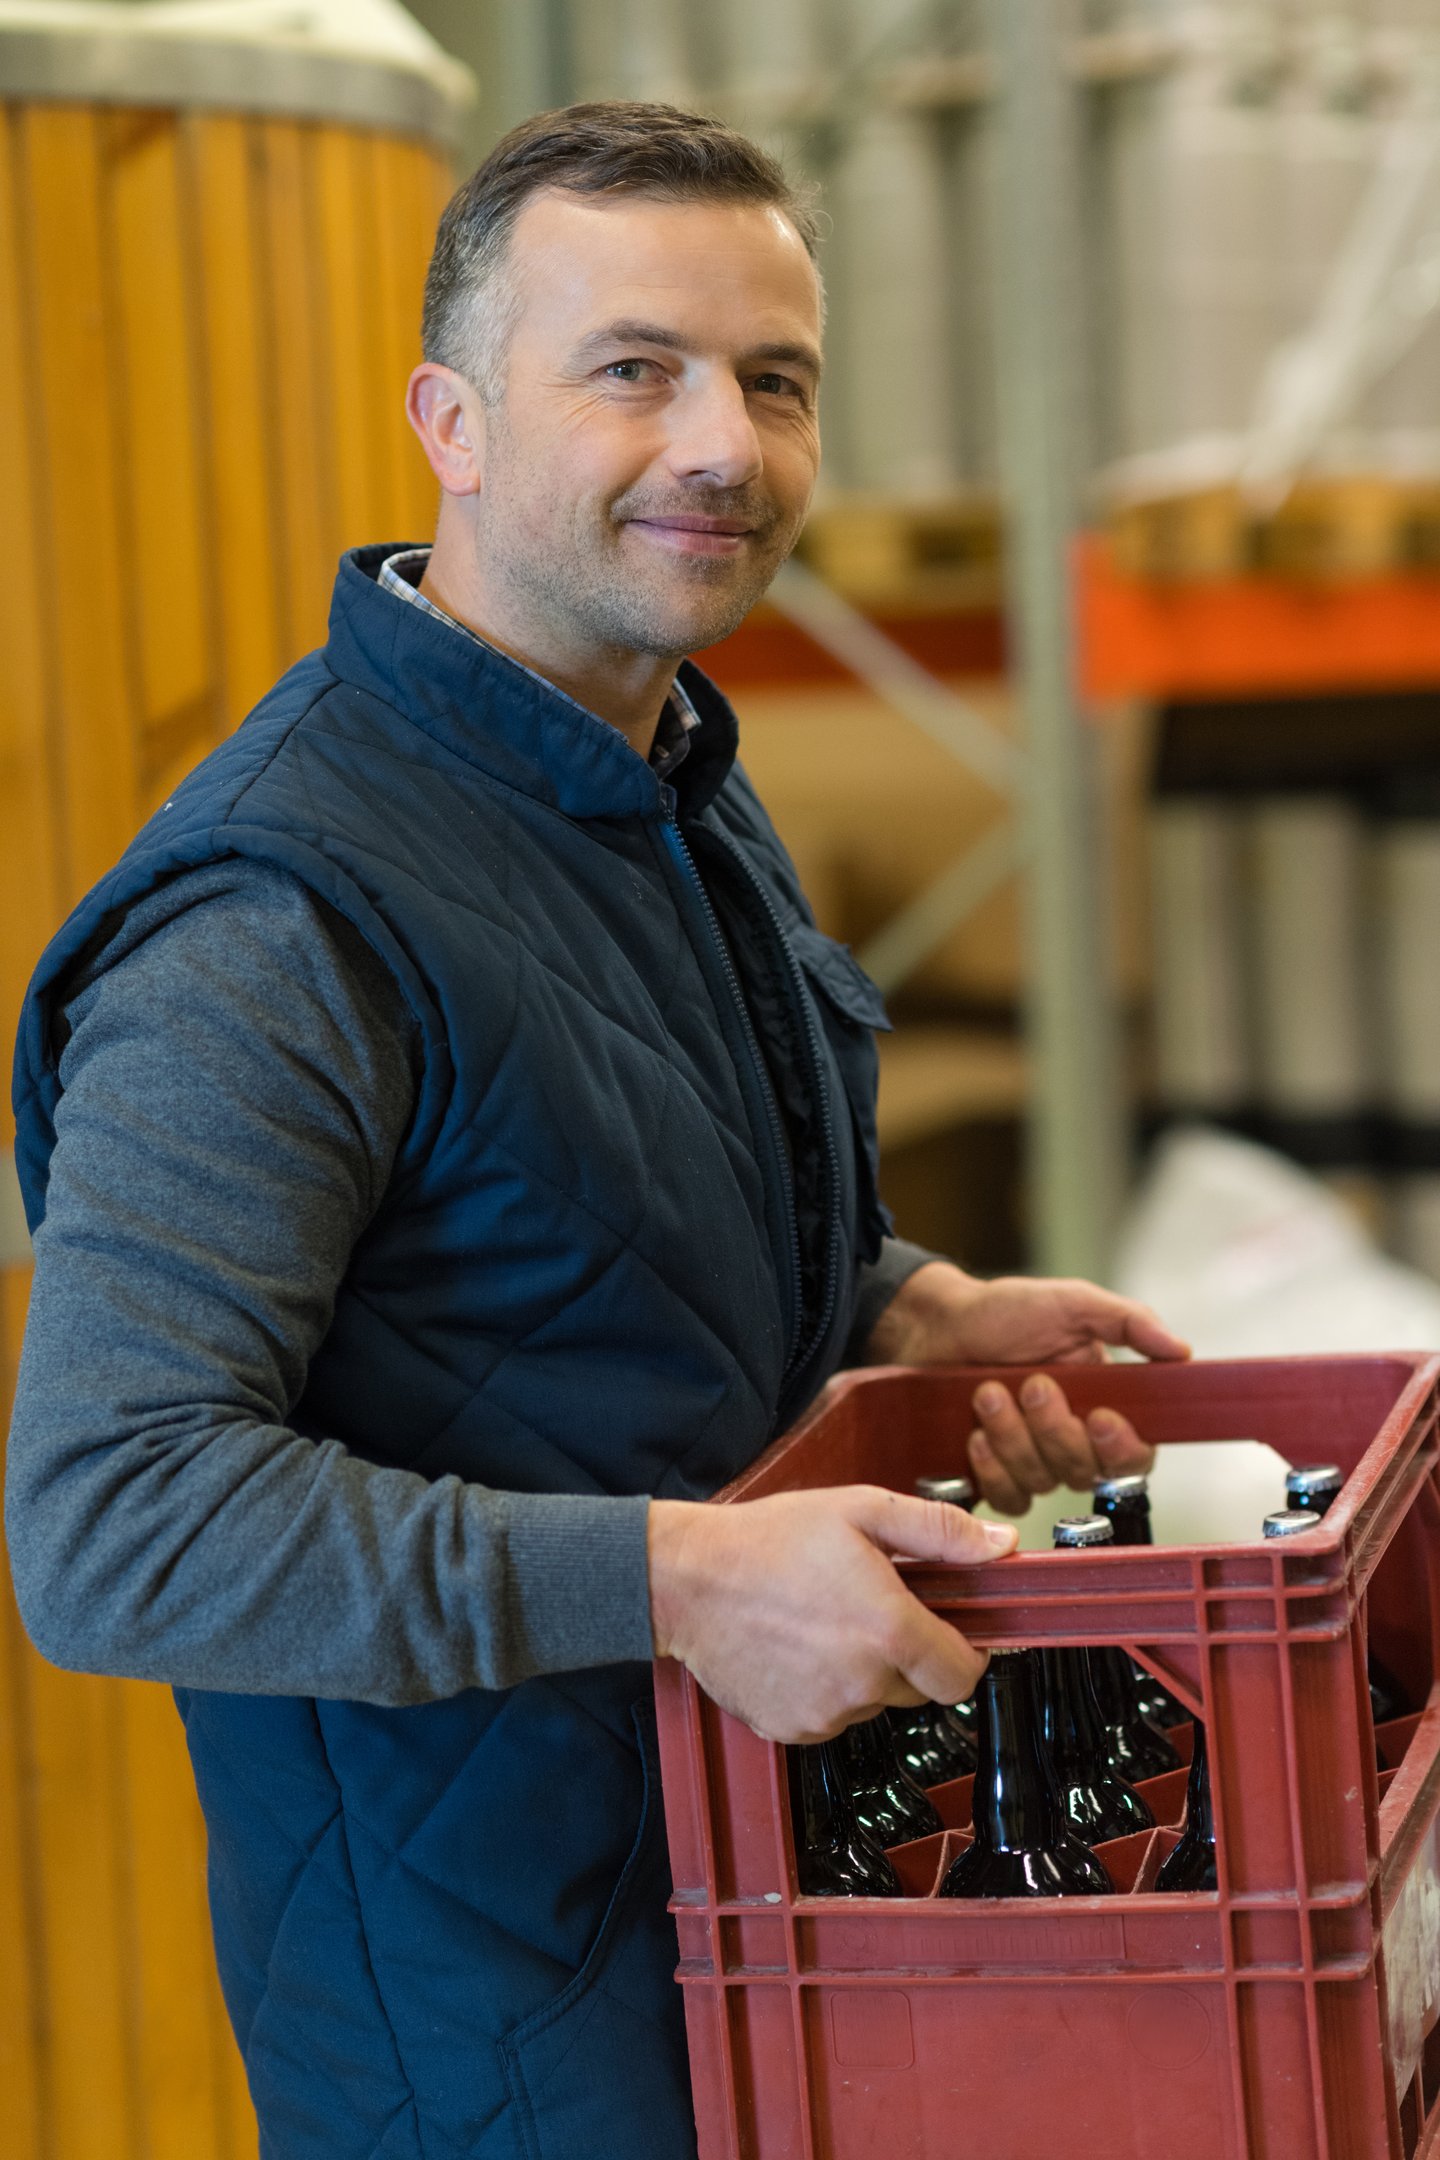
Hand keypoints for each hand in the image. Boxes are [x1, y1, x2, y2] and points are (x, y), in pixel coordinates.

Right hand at [648, 1486, 1017, 1742]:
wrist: (688, 1579)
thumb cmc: (769, 1540)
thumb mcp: (862, 1510)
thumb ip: (940, 1531)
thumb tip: (1000, 1545)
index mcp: (891, 1631)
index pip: (963, 1675)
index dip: (961, 1652)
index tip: (943, 1629)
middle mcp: (863, 1683)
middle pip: (917, 1689)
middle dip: (905, 1655)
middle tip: (865, 1609)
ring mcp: (825, 1713)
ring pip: (871, 1703)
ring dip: (861, 1672)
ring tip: (819, 1623)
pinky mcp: (791, 1730)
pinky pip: (828, 1717)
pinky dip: (821, 1690)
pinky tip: (794, 1649)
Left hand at [862, 1261, 1190, 1515]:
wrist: (939, 1325)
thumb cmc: (1005, 1312)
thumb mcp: (1072, 1304)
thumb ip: (1129, 1322)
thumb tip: (1182, 1352)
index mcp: (1102, 1404)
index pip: (1135, 1454)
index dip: (1123, 1448)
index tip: (1101, 1418)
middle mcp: (1070, 1440)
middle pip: (1085, 1469)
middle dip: (1055, 1429)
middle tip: (1032, 1384)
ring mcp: (1031, 1461)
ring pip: (1042, 1480)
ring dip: (1013, 1436)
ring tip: (986, 1392)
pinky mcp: (993, 1475)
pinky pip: (1007, 1497)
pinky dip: (991, 1469)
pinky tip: (975, 1436)